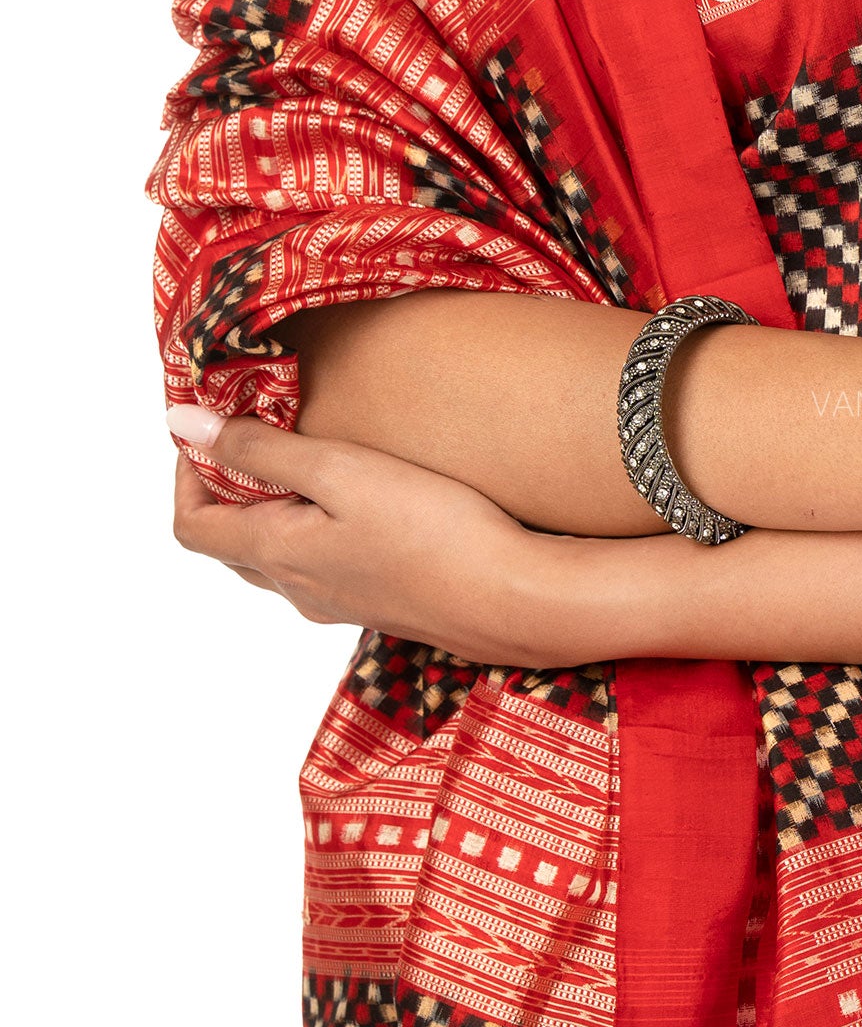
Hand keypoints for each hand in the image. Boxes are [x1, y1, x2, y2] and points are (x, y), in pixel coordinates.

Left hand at [168, 405, 604, 665]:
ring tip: (315, 462)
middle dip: (231, 489)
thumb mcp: (340, 472)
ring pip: (282, 557)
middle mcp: (300, 590)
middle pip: (234, 543)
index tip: (212, 429)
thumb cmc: (434, 533)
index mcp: (278, 555)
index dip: (187, 475)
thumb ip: (260, 447)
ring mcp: (342, 604)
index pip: (193, 526)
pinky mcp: (383, 604)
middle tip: (258, 436)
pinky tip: (367, 505)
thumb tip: (180, 422)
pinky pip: (328, 567)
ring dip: (279, 510)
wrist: (517, 602)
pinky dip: (322, 531)